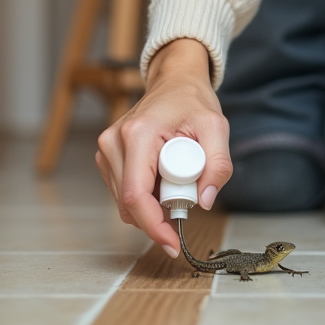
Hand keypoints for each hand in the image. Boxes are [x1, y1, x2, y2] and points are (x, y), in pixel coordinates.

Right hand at [96, 38, 232, 256]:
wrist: (174, 82)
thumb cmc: (192, 101)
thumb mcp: (216, 128)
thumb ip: (218, 165)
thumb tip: (204, 201)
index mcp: (137, 135)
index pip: (135, 195)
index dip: (153, 226)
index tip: (172, 243)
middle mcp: (113, 142)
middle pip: (128, 203)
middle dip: (157, 216)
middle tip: (188, 200)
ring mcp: (106, 149)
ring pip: (124, 201)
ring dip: (152, 205)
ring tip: (177, 180)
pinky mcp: (107, 156)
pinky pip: (123, 191)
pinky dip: (145, 196)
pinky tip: (163, 179)